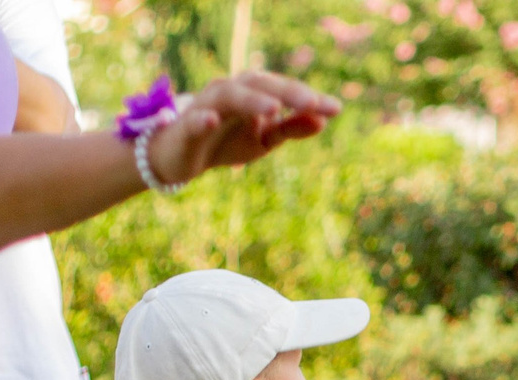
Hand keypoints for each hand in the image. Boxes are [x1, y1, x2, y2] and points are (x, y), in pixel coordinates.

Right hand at [144, 72, 341, 185]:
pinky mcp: (186, 127)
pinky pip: (194, 120)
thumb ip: (291, 128)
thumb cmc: (227, 141)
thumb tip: (324, 120)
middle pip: (259, 84)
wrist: (181, 158)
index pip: (282, 90)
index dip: (307, 97)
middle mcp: (229, 93)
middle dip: (286, 91)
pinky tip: (213, 120)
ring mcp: (206, 107)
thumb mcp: (265, 139)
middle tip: (312, 103)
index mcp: (251, 94)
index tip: (336, 108)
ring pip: (228, 95)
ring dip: (251, 100)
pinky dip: (203, 118)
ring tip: (274, 108)